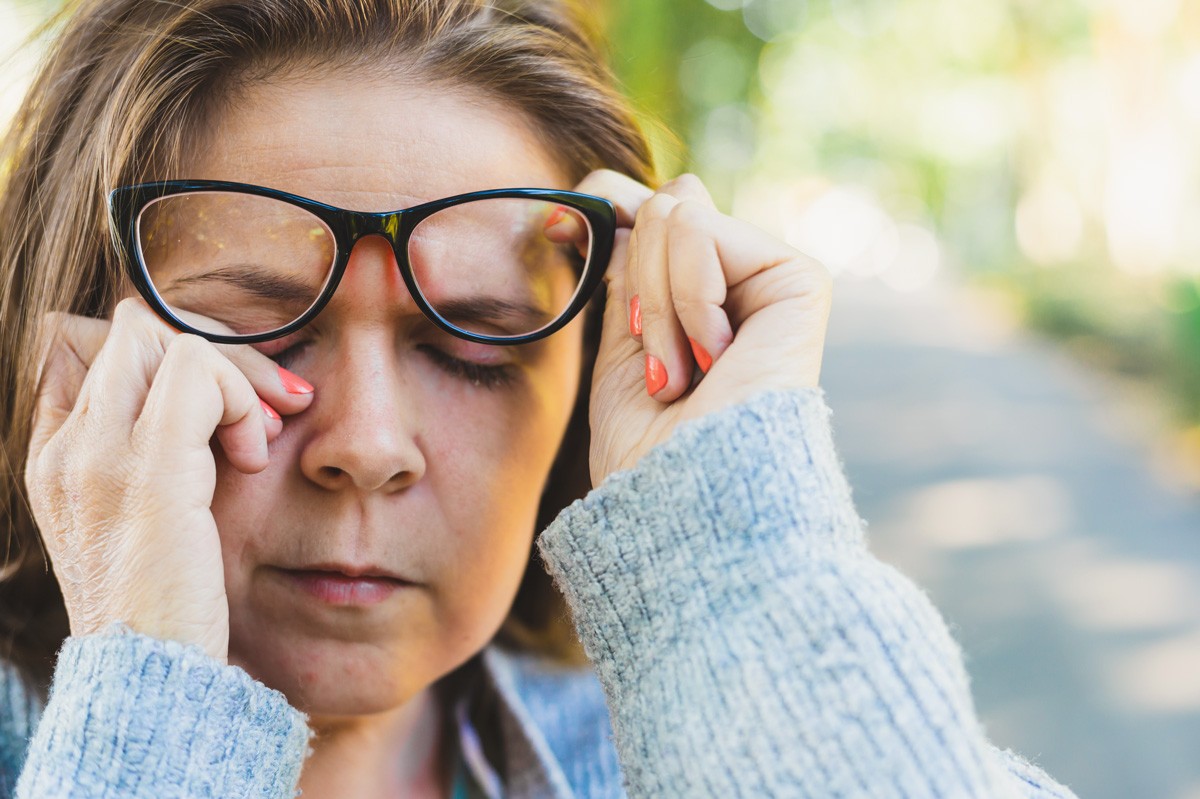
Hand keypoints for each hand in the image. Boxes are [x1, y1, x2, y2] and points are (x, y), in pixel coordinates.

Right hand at [23, 298, 313, 662]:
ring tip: (260, 433)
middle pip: (129, 327)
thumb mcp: (151, 512)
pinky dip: (240, 398)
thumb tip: (217, 388)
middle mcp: (65, 448)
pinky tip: (255, 455)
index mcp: (56, 455)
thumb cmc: (168, 601)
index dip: (161, 349)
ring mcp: (98, 457)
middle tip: (265, 404)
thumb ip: (162, 448)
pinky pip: (196, 373)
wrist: (152, 677)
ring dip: (232, 371)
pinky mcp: (147, 474)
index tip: (217, 396)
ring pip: (163, 337)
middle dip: (213, 350)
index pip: (83, 340)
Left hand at [572, 171, 831, 485]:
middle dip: (636, 287)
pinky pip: (702, 233)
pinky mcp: (799, 280)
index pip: (650, 208)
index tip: (557, 229)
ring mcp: (771, 278)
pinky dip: (686, 301)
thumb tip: (606, 191)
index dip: (603, 204)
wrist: (686, 496)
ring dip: (658, 308)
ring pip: (676, 214)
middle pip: (662, 204)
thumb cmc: (648, 444)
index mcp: (701, 294)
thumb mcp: (620, 340)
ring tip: (686, 374)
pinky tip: (717, 357)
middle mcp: (741, 280)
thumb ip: (628, 266)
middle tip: (659, 365)